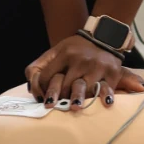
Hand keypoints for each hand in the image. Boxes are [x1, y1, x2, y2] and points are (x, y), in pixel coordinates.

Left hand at [26, 35, 143, 108]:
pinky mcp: (112, 72)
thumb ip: (40, 65)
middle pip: (65, 85)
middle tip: (55, 107)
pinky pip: (107, 87)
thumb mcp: (57, 51)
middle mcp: (81, 60)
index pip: (47, 76)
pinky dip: (106, 95)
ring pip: (84, 87)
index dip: (42, 89)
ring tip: (73, 107)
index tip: (43, 97)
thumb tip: (31, 87)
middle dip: (59, 97)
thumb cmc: (76, 49)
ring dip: (78, 98)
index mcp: (65, 54)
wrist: (104, 36)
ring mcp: (97, 67)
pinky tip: (105, 103)